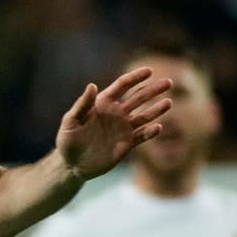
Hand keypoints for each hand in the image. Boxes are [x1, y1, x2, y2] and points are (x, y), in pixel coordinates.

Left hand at [55, 67, 171, 179]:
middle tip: (169, 82)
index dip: (136, 77)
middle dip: (153, 90)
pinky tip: (158, 127)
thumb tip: (92, 85)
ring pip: (144, 115)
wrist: (71, 165)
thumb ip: (82, 105)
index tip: (149, 71)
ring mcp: (123, 128)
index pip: (122, 86)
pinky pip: (142, 135)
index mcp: (102, 103)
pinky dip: (150, 132)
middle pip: (138, 98)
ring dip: (157, 109)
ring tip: (168, 103)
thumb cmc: (67, 140)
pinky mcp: (127, 144)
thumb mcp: (70, 121)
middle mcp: (115, 113)